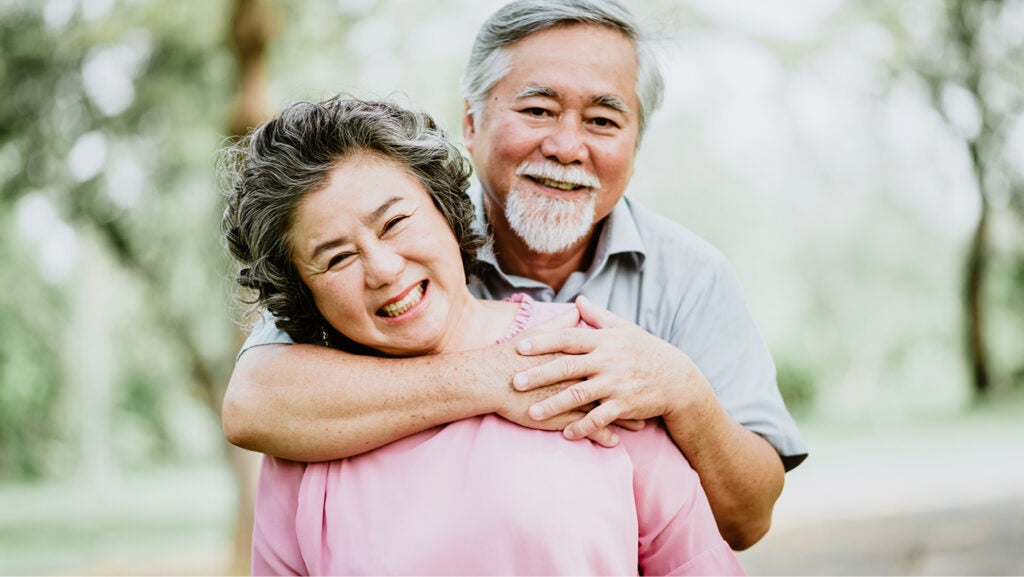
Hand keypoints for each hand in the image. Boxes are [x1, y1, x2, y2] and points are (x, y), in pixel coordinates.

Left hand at [512, 295, 709, 440]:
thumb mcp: (624, 329)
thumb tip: (579, 300)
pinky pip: (600, 418)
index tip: (520, 347)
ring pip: (579, 395)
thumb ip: (598, 316)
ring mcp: (615, 384)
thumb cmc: (645, 351)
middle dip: (540, 374)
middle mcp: (607, 361)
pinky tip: (566, 433)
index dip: (543, 342)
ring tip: (532, 413)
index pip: (567, 338)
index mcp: (603, 341)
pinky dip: (583, 426)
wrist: (677, 378)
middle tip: (515, 382)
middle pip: (567, 366)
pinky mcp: (625, 405)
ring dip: (554, 405)